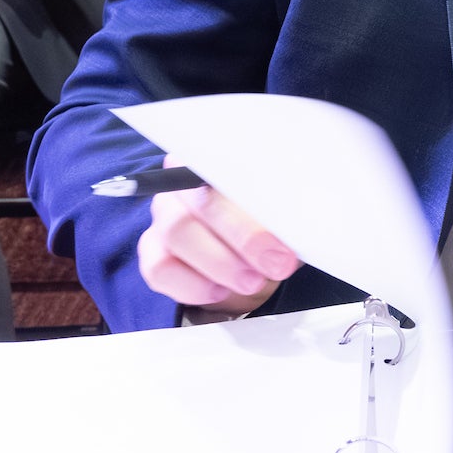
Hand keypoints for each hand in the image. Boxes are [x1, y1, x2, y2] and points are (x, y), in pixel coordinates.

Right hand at [135, 157, 300, 313]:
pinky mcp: (152, 250)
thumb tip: (300, 221)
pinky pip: (158, 268)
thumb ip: (289, 213)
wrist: (255, 263)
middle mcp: (185, 181)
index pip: (231, 168)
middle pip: (202, 200)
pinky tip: (220, 291)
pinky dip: (192, 285)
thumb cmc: (272, 230)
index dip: (257, 203)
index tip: (283, 238)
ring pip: (177, 231)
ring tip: (253, 281)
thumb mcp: (287, 217)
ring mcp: (164, 214)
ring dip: (219, 263)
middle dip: (245, 237)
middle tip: (277, 265)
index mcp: (222, 162)